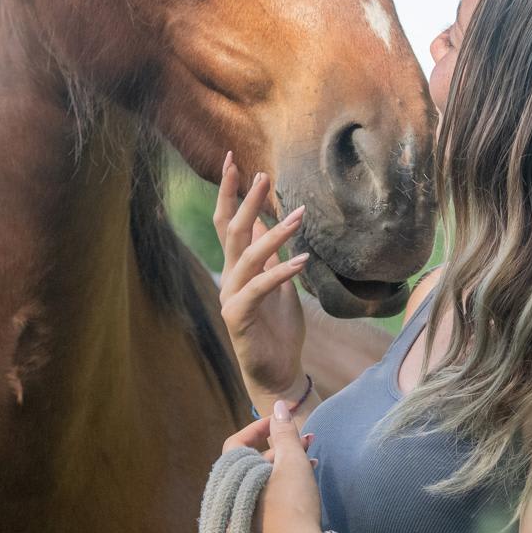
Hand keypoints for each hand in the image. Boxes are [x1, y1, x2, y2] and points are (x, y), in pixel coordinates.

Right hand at [214, 154, 308, 400]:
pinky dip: (282, 271)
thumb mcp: (278, 284)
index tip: (233, 161)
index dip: (229, 192)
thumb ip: (270, 256)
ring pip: (247, 256)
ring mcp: (231, 297)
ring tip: (300, 214)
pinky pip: (261, 287)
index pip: (228, 223)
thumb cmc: (278, 329)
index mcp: (238, 268)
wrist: (277, 371)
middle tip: (262, 174)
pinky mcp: (239, 317)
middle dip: (246, 201)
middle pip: (231, 231)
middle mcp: (230, 278)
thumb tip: (266, 224)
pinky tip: (303, 260)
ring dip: (274, 232)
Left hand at [221, 413, 319, 532]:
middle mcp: (228, 503)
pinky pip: (264, 510)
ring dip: (284, 472)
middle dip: (280, 450)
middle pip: (251, 467)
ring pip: (260, 488)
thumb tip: (277, 405)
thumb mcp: (291, 462)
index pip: (236, 444)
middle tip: (307, 444)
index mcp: (231, 481)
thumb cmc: (293, 506)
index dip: (259, 428)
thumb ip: (284, 431)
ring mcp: (239, 527)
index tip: (282, 422)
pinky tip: (303, 493)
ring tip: (311, 465)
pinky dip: (281, 496)